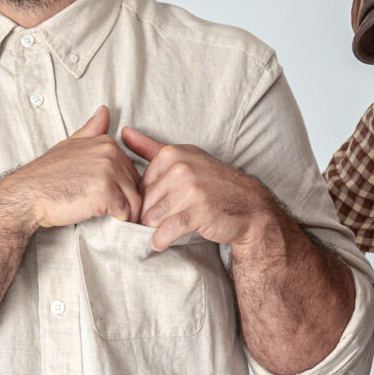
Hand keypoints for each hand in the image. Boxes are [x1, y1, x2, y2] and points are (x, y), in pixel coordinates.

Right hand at [0, 108, 142, 229]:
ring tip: (110, 218)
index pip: (130, 170)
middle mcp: (111, 153)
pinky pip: (126, 211)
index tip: (106, 196)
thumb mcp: (70, 145)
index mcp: (106, 143)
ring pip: (135, 199)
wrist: (28, 194)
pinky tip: (106, 220)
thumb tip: (105, 110)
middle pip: (135, 185)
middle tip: (108, 210)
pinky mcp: (106, 192)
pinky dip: (120, 221)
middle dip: (126, 200)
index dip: (121, 187)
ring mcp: (109, 172)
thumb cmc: (47, 175)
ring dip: (126, 213)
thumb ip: (92, 130)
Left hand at [119, 126, 274, 252]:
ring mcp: (190, 190)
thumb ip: (150, 147)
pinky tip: (162, 241)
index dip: (144, 200)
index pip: (139, 184)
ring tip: (165, 230)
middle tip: (161, 222)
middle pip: (144, 202)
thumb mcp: (184, 158)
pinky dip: (161, 241)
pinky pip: (166, 231)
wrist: (249, 206)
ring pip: (152, 217)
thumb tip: (124, 132)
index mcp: (173, 154)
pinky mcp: (197, 212)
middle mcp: (181, 169)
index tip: (157, 207)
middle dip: (149, 216)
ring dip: (155, 229)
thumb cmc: (212, 183)